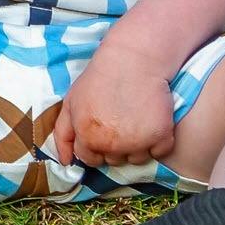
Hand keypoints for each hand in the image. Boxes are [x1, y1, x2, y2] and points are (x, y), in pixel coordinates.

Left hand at [51, 48, 178, 170]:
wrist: (133, 62)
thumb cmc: (98, 80)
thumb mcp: (71, 103)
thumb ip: (63, 134)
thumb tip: (64, 161)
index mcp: (88, 138)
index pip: (89, 159)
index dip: (93, 147)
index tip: (100, 133)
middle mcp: (113, 145)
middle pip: (113, 160)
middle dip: (113, 147)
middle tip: (117, 123)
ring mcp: (138, 143)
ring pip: (136, 159)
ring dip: (135, 147)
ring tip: (134, 122)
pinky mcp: (161, 137)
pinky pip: (159, 153)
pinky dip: (157, 143)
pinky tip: (150, 123)